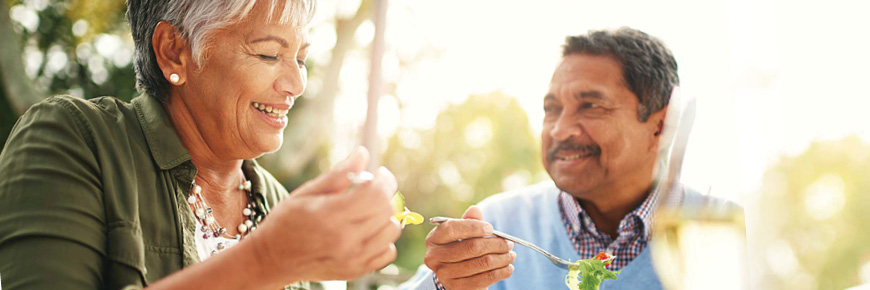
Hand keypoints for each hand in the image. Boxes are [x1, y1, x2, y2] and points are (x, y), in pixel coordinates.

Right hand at [249, 147, 401, 283]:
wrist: (272, 259)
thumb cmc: (286, 221)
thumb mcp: (307, 192)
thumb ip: (338, 174)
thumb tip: (362, 153)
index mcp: (330, 216)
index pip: (375, 195)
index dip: (384, 180)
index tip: (380, 173)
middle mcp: (345, 241)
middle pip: (386, 210)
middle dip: (385, 193)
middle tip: (374, 187)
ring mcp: (353, 260)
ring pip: (392, 231)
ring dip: (386, 215)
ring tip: (369, 209)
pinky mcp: (357, 271)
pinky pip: (388, 252)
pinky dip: (384, 239)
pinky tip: (369, 231)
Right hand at [424, 206, 515, 289]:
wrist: (454, 275)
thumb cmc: (460, 248)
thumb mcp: (461, 233)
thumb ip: (468, 221)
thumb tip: (475, 210)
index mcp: (433, 239)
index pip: (452, 229)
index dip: (473, 227)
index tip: (491, 228)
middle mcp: (434, 257)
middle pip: (471, 247)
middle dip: (495, 244)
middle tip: (508, 243)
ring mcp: (445, 275)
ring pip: (481, 263)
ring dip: (502, 258)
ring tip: (510, 254)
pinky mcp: (457, 288)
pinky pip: (485, 278)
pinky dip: (501, 272)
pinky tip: (508, 267)